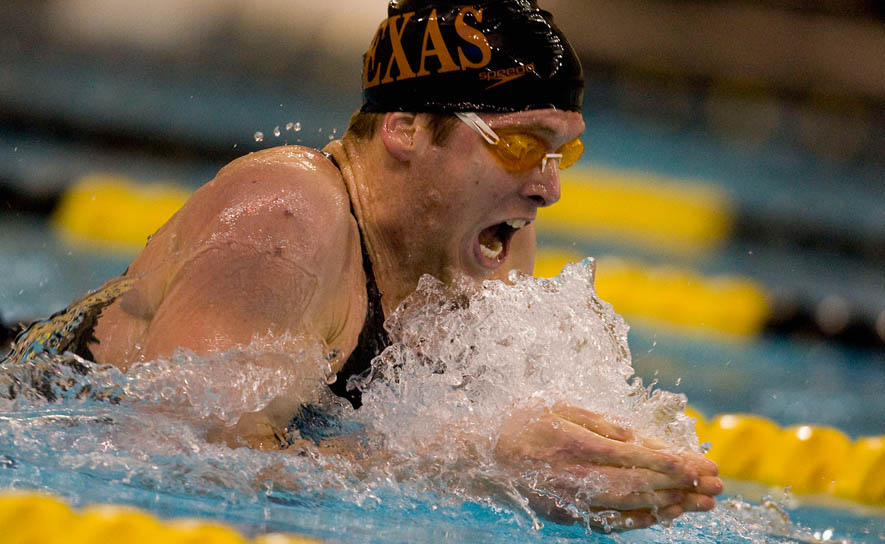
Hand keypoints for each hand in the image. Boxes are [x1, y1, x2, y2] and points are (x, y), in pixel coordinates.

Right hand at [494, 401, 721, 530]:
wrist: (482, 460)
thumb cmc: (522, 425)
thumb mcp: (557, 407)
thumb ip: (599, 421)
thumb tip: (637, 438)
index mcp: (571, 442)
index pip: (632, 455)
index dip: (671, 461)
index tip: (702, 464)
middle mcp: (572, 475)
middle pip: (638, 484)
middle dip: (682, 485)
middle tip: (718, 485)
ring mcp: (570, 501)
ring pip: (630, 506)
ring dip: (671, 504)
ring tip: (704, 502)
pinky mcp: (568, 516)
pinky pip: (613, 520)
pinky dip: (644, 519)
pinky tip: (668, 513)